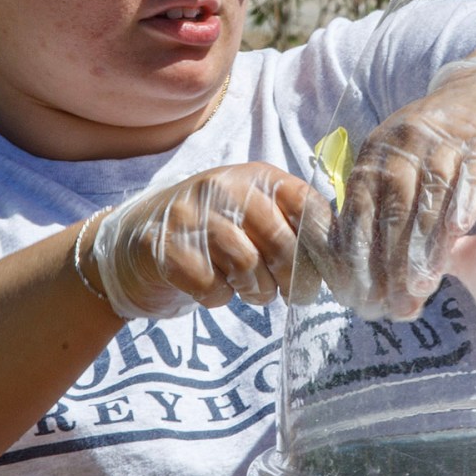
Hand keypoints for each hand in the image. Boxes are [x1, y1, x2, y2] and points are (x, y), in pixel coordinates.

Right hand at [89, 163, 319, 319]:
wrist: (135, 244)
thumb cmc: (212, 236)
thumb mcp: (254, 217)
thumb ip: (293, 226)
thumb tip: (339, 259)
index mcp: (256, 176)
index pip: (306, 204)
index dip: (322, 245)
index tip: (326, 273)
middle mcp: (225, 187)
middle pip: (281, 242)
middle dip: (291, 279)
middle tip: (290, 294)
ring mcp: (191, 215)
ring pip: (248, 267)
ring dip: (256, 291)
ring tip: (250, 290)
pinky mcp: (165, 247)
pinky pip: (211, 287)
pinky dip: (218, 298)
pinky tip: (213, 289)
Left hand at [321, 55, 475, 319]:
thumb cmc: (451, 142)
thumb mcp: (409, 165)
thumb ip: (391, 210)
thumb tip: (375, 274)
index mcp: (379, 149)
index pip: (358, 208)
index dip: (358, 254)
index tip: (358, 295)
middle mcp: (408, 141)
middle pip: (392, 209)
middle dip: (389, 263)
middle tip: (391, 304)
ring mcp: (449, 139)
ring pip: (429, 199)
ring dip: (422, 247)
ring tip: (419, 288)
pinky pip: (474, 177)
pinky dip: (463, 206)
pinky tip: (456, 237)